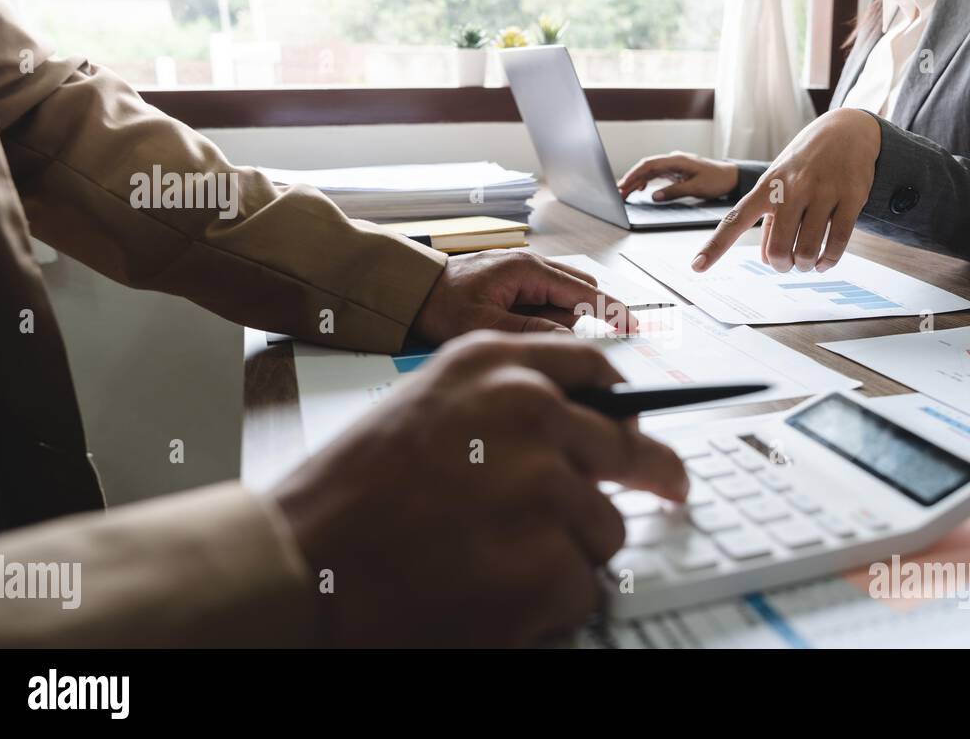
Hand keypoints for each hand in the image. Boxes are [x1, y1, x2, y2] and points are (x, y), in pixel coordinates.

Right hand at [271, 332, 689, 646]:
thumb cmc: (347, 496)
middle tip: (672, 486)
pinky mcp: (547, 561)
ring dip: (571, 552)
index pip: (599, 373)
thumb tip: (576, 427)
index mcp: (494, 365)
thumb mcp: (425, 409)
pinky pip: (585, 587)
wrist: (298, 566)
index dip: (627, 407)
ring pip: (607, 528)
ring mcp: (543, 486)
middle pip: (627, 447)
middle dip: (652, 472)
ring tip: (501, 562)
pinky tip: (497, 596)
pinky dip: (552, 603)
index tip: (645, 424)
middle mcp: (528, 412)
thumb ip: (501, 405)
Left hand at [411, 249, 636, 343]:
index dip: (613, 311)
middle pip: (578, 291)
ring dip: (553, 320)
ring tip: (512, 331)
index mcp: (527, 269)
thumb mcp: (485, 325)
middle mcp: (530, 263)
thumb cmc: (439, 305)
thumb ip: (531, 332)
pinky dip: (540, 316)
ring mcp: (523, 270)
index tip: (634, 327)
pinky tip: (512, 326)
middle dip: (576, 319)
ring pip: (561, 297)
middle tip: (548, 341)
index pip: (585, 291)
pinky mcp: (515, 280)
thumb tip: (570, 339)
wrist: (409, 290)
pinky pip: (542, 299)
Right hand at [616, 151, 738, 201]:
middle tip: (618, 193)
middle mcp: (673, 160)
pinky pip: (657, 174)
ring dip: (637, 181)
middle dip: (631, 179)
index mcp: (677, 161)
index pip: (649, 165)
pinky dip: (646, 181)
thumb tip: (653, 196)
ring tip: (625, 193)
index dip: (634, 174)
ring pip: (650, 171)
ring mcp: (674, 165)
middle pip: (646, 168)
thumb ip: (673, 191)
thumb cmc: (716, 180)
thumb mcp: (695, 187)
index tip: (623, 185)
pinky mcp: (676, 171)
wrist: (730, 176)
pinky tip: (640, 189)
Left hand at [691, 108, 880, 273]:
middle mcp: (791, 189)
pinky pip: (838, 242)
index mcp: (766, 187)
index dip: (715, 246)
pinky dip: (829, 261)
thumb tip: (765, 259)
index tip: (696, 266)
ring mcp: (822, 192)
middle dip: (783, 266)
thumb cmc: (805, 163)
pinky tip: (825, 262)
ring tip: (808, 263)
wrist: (846, 130)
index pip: (735, 220)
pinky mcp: (850, 197)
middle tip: (788, 264)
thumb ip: (769, 220)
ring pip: (809, 250)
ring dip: (807, 266)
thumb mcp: (779, 182)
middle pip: (779, 249)